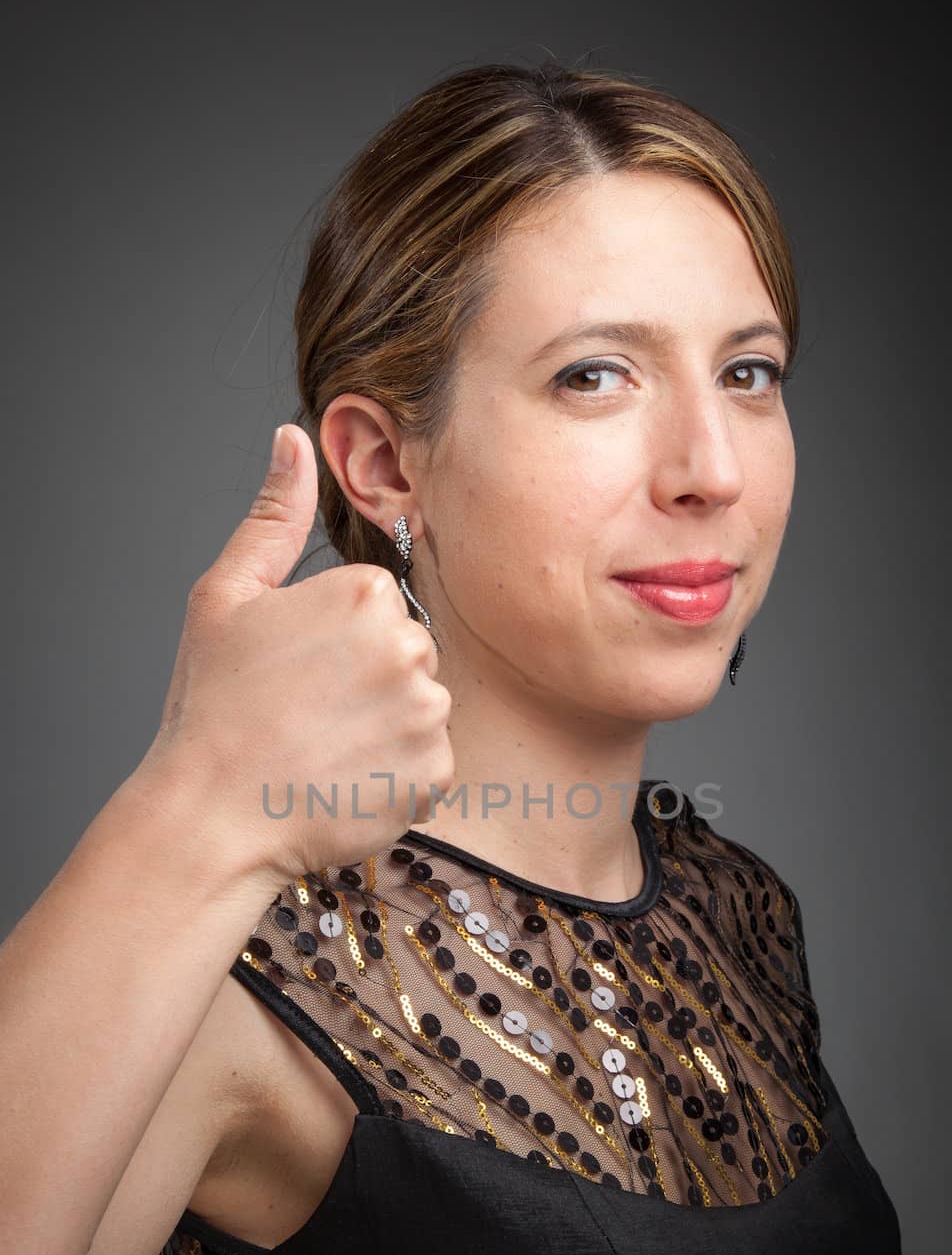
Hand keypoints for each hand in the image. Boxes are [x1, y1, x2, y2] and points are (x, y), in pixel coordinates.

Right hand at [143, 424, 454, 884]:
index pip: (382, 610)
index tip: (296, 673)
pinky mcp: (436, 775)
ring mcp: (427, 715)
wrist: (213, 816)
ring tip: (322, 752)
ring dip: (385, 733)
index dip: (337, 644)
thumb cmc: (214, 708)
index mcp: (366, 594)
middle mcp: (409, 648)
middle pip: (411, 658)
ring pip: (422, 712)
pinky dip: (395, 780)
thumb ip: (273, 515)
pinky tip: (343, 783)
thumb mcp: (227, 596)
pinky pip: (429, 768)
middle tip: (307, 716)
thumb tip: (294, 438)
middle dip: (370, 684)